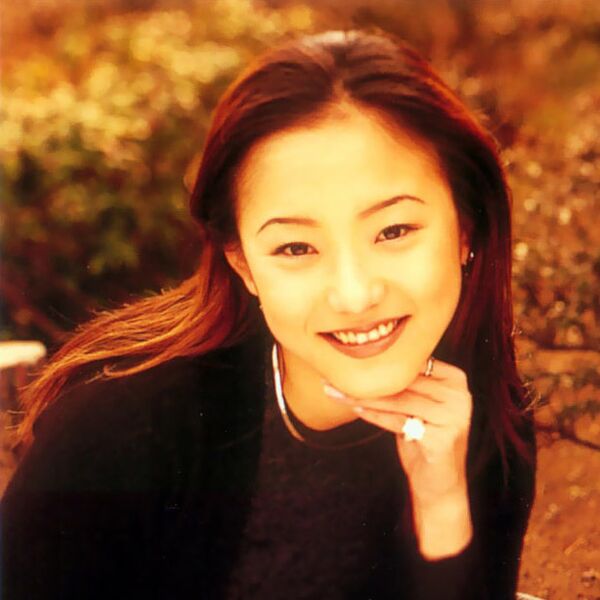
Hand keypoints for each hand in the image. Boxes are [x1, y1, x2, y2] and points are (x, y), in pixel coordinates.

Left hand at [323, 358, 473, 556]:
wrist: (440, 485)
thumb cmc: (424, 439)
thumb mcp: (417, 406)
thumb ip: (404, 384)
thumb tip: (365, 360)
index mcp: (455, 380)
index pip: (411, 365)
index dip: (379, 364)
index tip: (348, 361)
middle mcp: (459, 395)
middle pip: (403, 382)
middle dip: (367, 380)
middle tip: (333, 376)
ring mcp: (453, 417)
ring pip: (397, 400)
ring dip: (363, 397)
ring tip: (336, 392)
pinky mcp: (441, 439)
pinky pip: (398, 421)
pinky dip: (374, 415)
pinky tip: (355, 409)